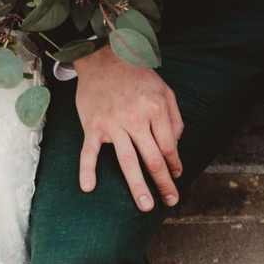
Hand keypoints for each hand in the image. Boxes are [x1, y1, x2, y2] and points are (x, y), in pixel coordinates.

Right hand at [72, 44, 184, 210]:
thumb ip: (174, 117)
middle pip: (152, 159)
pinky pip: (90, 152)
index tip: (176, 176)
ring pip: (127, 161)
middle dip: (164, 183)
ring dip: (137, 186)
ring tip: (145, 205)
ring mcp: (113, 124)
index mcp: (155, 109)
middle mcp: (136, 119)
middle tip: (170, 201)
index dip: (174, 164)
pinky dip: (87, 170)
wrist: (104, 58)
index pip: (168, 146)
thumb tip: (174, 145)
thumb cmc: (136, 75)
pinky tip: (88, 188)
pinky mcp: (93, 126)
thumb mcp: (164, 90)